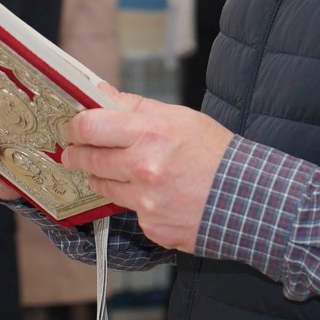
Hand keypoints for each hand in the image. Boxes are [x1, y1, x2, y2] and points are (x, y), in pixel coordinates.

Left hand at [58, 86, 233, 252]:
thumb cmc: (216, 153)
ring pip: (103, 186)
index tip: (71, 128)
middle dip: (77, 154)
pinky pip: (129, 209)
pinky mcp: (151, 226)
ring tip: (117, 169)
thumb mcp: (180, 117)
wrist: (248, 198)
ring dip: (102, 176)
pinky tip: (154, 192)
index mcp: (150, 133)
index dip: (74, 127)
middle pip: (88, 159)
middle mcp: (144, 168)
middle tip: (75, 151)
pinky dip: (135, 200)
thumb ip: (136, 107)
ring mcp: (146, 201)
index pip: (90, 126)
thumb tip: (102, 93)